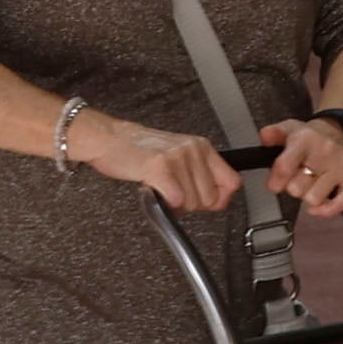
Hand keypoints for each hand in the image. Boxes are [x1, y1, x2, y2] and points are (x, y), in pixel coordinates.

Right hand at [69, 113, 237, 211]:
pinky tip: (155, 192)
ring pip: (191, 203)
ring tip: (160, 189)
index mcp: (202, 147)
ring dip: (174, 205)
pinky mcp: (159, 167)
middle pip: (209, 199)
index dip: (219, 199)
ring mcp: (177, 157)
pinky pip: (175, 198)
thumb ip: (202, 176)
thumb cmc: (141, 150)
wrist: (110, 138)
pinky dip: (166, 203)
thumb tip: (220, 201)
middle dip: (190, 205)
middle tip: (172, 193)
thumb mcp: (180, 157)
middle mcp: (193, 150)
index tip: (205, 201)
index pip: (232, 182)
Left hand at [259, 114, 342, 216]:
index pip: (284, 167)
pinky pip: (341, 203)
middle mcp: (326, 151)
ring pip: (314, 199)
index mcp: (307, 138)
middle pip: (296, 189)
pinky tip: (320, 204)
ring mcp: (342, 165)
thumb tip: (264, 136)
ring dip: (309, 195)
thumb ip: (273, 134)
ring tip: (311, 183)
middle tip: (297, 177)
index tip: (274, 184)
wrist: (341, 133)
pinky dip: (328, 209)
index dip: (275, 181)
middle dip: (293, 186)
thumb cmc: (312, 138)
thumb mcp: (290, 129)